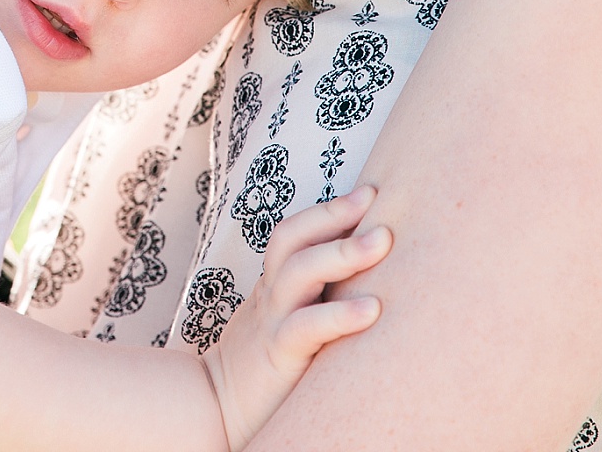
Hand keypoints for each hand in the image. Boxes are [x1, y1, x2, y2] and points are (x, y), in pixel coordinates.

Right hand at [201, 185, 389, 451]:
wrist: (218, 408)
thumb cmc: (266, 365)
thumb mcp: (286, 319)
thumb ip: (313, 297)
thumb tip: (366, 276)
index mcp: (274, 283)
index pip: (293, 233)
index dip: (327, 210)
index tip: (369, 193)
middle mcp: (271, 294)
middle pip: (291, 239)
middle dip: (333, 215)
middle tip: (377, 204)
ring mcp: (271, 321)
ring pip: (298, 272)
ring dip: (342, 252)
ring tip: (383, 240)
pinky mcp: (278, 354)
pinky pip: (306, 327)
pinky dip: (339, 315)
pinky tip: (372, 309)